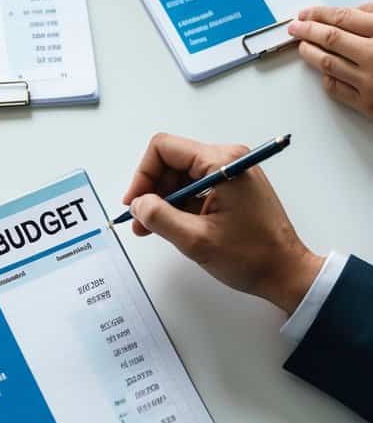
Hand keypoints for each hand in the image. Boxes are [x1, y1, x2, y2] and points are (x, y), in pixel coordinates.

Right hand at [123, 133, 323, 314]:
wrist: (287, 274)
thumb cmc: (253, 256)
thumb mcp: (196, 240)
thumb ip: (160, 218)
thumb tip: (138, 204)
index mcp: (221, 163)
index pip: (164, 149)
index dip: (143, 175)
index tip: (135, 203)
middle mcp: (228, 160)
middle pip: (172, 161)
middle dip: (152, 190)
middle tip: (141, 220)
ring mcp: (232, 173)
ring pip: (182, 175)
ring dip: (164, 200)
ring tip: (153, 228)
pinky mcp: (234, 187)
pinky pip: (196, 187)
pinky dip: (180, 204)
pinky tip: (173, 226)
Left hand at [288, 4, 372, 119]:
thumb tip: (353, 12)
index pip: (344, 18)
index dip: (321, 14)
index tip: (307, 13)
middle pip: (331, 39)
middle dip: (308, 30)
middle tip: (296, 27)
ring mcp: (370, 82)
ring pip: (328, 63)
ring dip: (310, 53)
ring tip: (303, 46)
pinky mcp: (367, 105)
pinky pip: (337, 89)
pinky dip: (326, 77)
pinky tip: (324, 71)